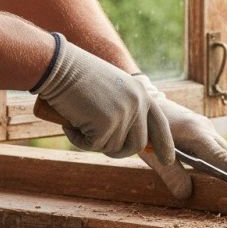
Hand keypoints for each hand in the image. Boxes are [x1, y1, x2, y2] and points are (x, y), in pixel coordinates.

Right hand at [33, 35, 174, 162]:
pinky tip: (70, 122)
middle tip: (95, 141)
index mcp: (142, 94)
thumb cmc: (79, 78)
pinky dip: (78, 139)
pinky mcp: (106, 124)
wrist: (58, 66)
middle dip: (117, 150)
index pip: (160, 125)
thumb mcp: (112, 91)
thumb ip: (127, 110)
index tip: (168, 161)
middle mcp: (138, 104)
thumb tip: (136, 142)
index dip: (165, 145)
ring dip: (93, 141)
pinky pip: (93, 146)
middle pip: (137, 145)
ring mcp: (124, 114)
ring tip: (79, 120)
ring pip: (113, 148)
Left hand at [134, 74, 226, 198]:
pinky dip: (222, 159)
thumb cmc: (148, 129)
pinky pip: (216, 147)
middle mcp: (205, 129)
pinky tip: (223, 173)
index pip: (219, 155)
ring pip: (223, 150)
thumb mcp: (153, 154)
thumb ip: (171, 174)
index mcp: (194, 133)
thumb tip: (187, 194)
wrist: (145, 101)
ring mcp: (205, 128)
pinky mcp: (203, 130)